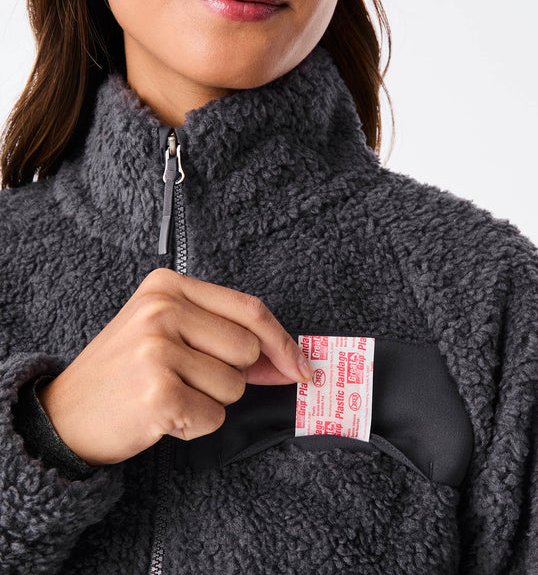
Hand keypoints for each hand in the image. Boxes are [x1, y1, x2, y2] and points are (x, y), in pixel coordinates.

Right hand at [37, 268, 311, 465]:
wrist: (65, 414)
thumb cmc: (126, 372)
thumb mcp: (169, 333)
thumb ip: (227, 336)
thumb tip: (290, 360)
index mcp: (168, 286)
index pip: (250, 310)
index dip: (282, 342)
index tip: (300, 366)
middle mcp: (162, 310)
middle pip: (248, 350)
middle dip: (230, 374)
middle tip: (187, 377)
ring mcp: (158, 350)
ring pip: (235, 386)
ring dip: (210, 400)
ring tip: (170, 392)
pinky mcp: (158, 393)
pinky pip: (214, 416)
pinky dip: (195, 423)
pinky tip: (163, 413)